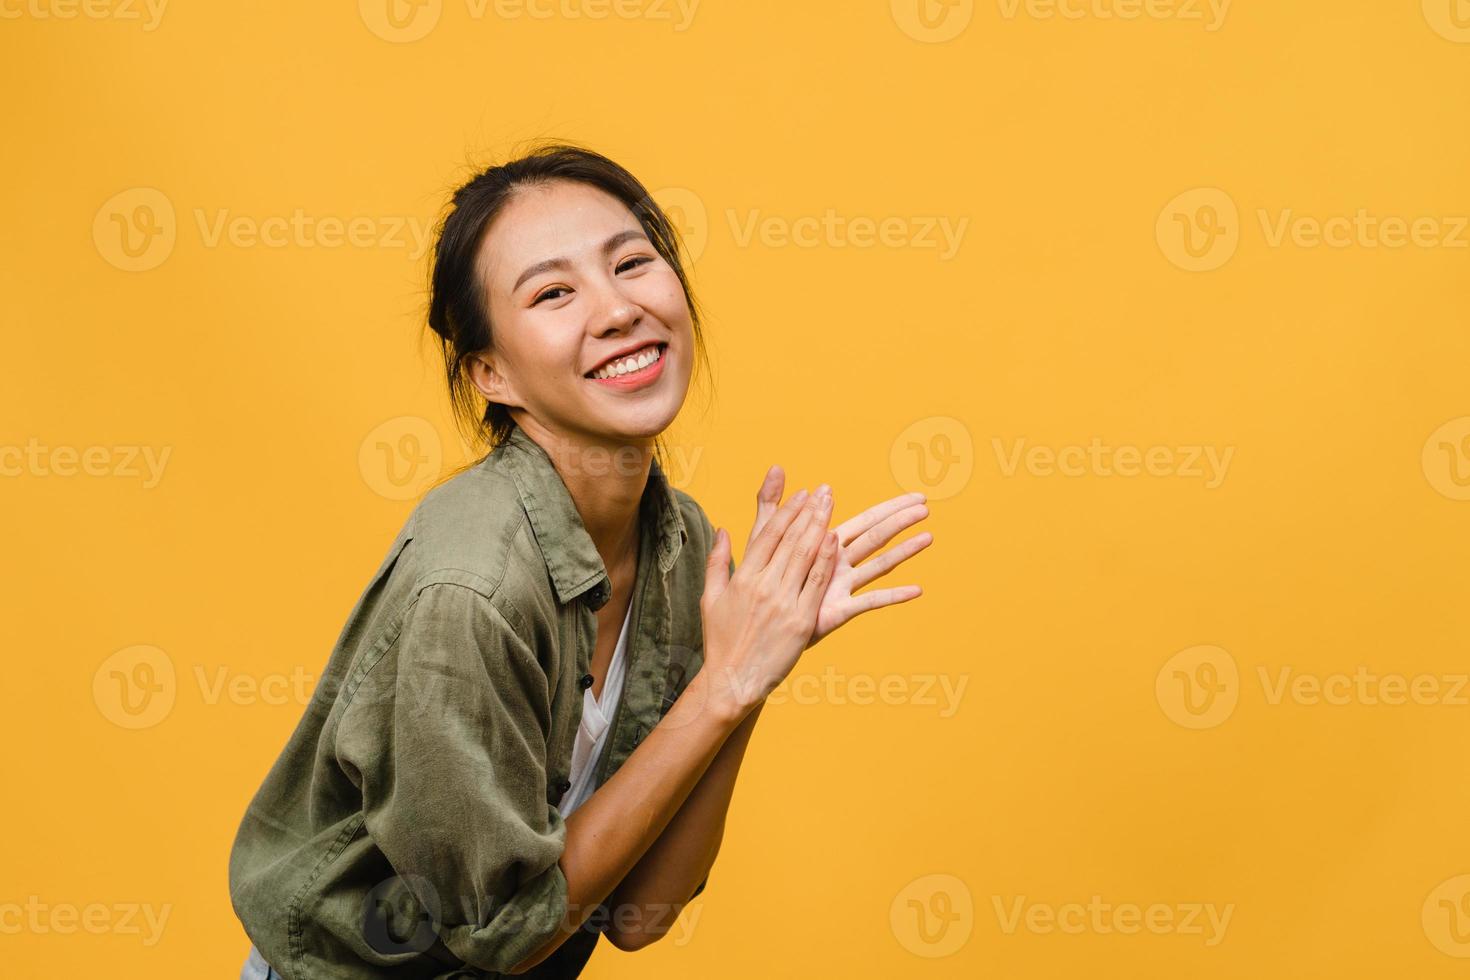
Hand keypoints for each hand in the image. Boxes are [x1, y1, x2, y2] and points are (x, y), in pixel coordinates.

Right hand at [698, 484, 838, 714]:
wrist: (732, 680)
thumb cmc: (721, 640)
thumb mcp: (710, 597)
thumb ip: (717, 561)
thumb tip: (723, 530)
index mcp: (743, 578)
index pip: (769, 536)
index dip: (787, 512)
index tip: (802, 494)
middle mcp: (763, 586)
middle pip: (791, 540)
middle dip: (809, 512)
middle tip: (824, 491)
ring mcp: (783, 603)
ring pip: (806, 557)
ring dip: (821, 527)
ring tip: (831, 506)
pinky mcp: (801, 621)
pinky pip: (818, 584)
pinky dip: (827, 560)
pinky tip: (836, 541)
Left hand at [743, 466, 930, 649]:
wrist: (756, 627)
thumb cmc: (763, 583)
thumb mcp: (765, 538)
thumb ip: (772, 505)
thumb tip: (775, 466)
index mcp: (826, 545)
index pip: (865, 520)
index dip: (889, 507)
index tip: (916, 495)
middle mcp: (839, 564)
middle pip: (875, 536)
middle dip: (900, 519)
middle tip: (927, 504)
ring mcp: (841, 586)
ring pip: (878, 563)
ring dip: (904, 550)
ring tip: (928, 537)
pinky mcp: (837, 610)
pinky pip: (869, 602)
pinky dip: (893, 596)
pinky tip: (916, 590)